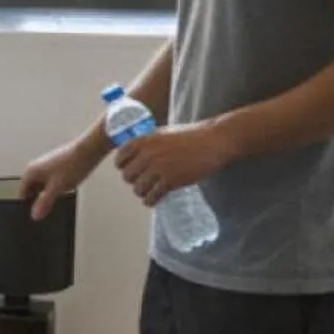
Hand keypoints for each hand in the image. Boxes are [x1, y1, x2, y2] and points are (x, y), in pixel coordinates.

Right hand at [18, 139, 100, 220]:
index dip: (26, 207)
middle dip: (37, 202)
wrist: (89, 150)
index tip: (32, 219)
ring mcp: (46, 167)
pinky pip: (50, 183)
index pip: (22, 195)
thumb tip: (34, 216)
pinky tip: (62, 196)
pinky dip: (54, 190)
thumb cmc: (71, 166)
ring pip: (42, 188)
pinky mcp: (56, 168)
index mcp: (30, 172)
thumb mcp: (57, 188)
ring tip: (54, 208)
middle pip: (31, 191)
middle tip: (44, 216)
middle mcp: (35, 169)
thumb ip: (44, 203)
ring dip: (47, 197)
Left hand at [113, 120, 235, 206]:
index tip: (129, 170)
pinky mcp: (171, 181)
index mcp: (145, 139)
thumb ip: (150, 143)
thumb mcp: (165, 132)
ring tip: (149, 192)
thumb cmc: (191, 135)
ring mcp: (159, 168)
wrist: (213, 141)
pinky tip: (154, 200)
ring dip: (142, 192)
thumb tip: (139, 154)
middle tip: (142, 182)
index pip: (120, 158)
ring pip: (138, 188)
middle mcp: (148, 153)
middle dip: (134, 180)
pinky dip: (151, 201)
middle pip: (127, 176)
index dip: (123, 166)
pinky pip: (152, 196)